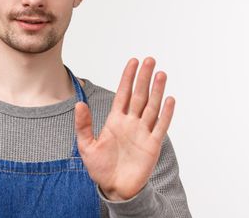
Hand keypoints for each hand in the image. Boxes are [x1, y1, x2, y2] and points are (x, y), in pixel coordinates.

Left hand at [74, 57, 174, 200]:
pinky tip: (169, 99)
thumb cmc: (100, 168)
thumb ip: (83, 125)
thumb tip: (79, 104)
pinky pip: (161, 126)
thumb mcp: (86, 146)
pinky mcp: (152, 145)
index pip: (123, 94)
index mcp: (115, 120)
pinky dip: (166, 113)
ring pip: (152, 107)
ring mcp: (143, 132)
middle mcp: (131, 123)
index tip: (133, 62)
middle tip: (150, 60)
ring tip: (161, 74)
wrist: (114, 189)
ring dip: (157, 90)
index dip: (128, 78)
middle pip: (140, 95)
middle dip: (144, 77)